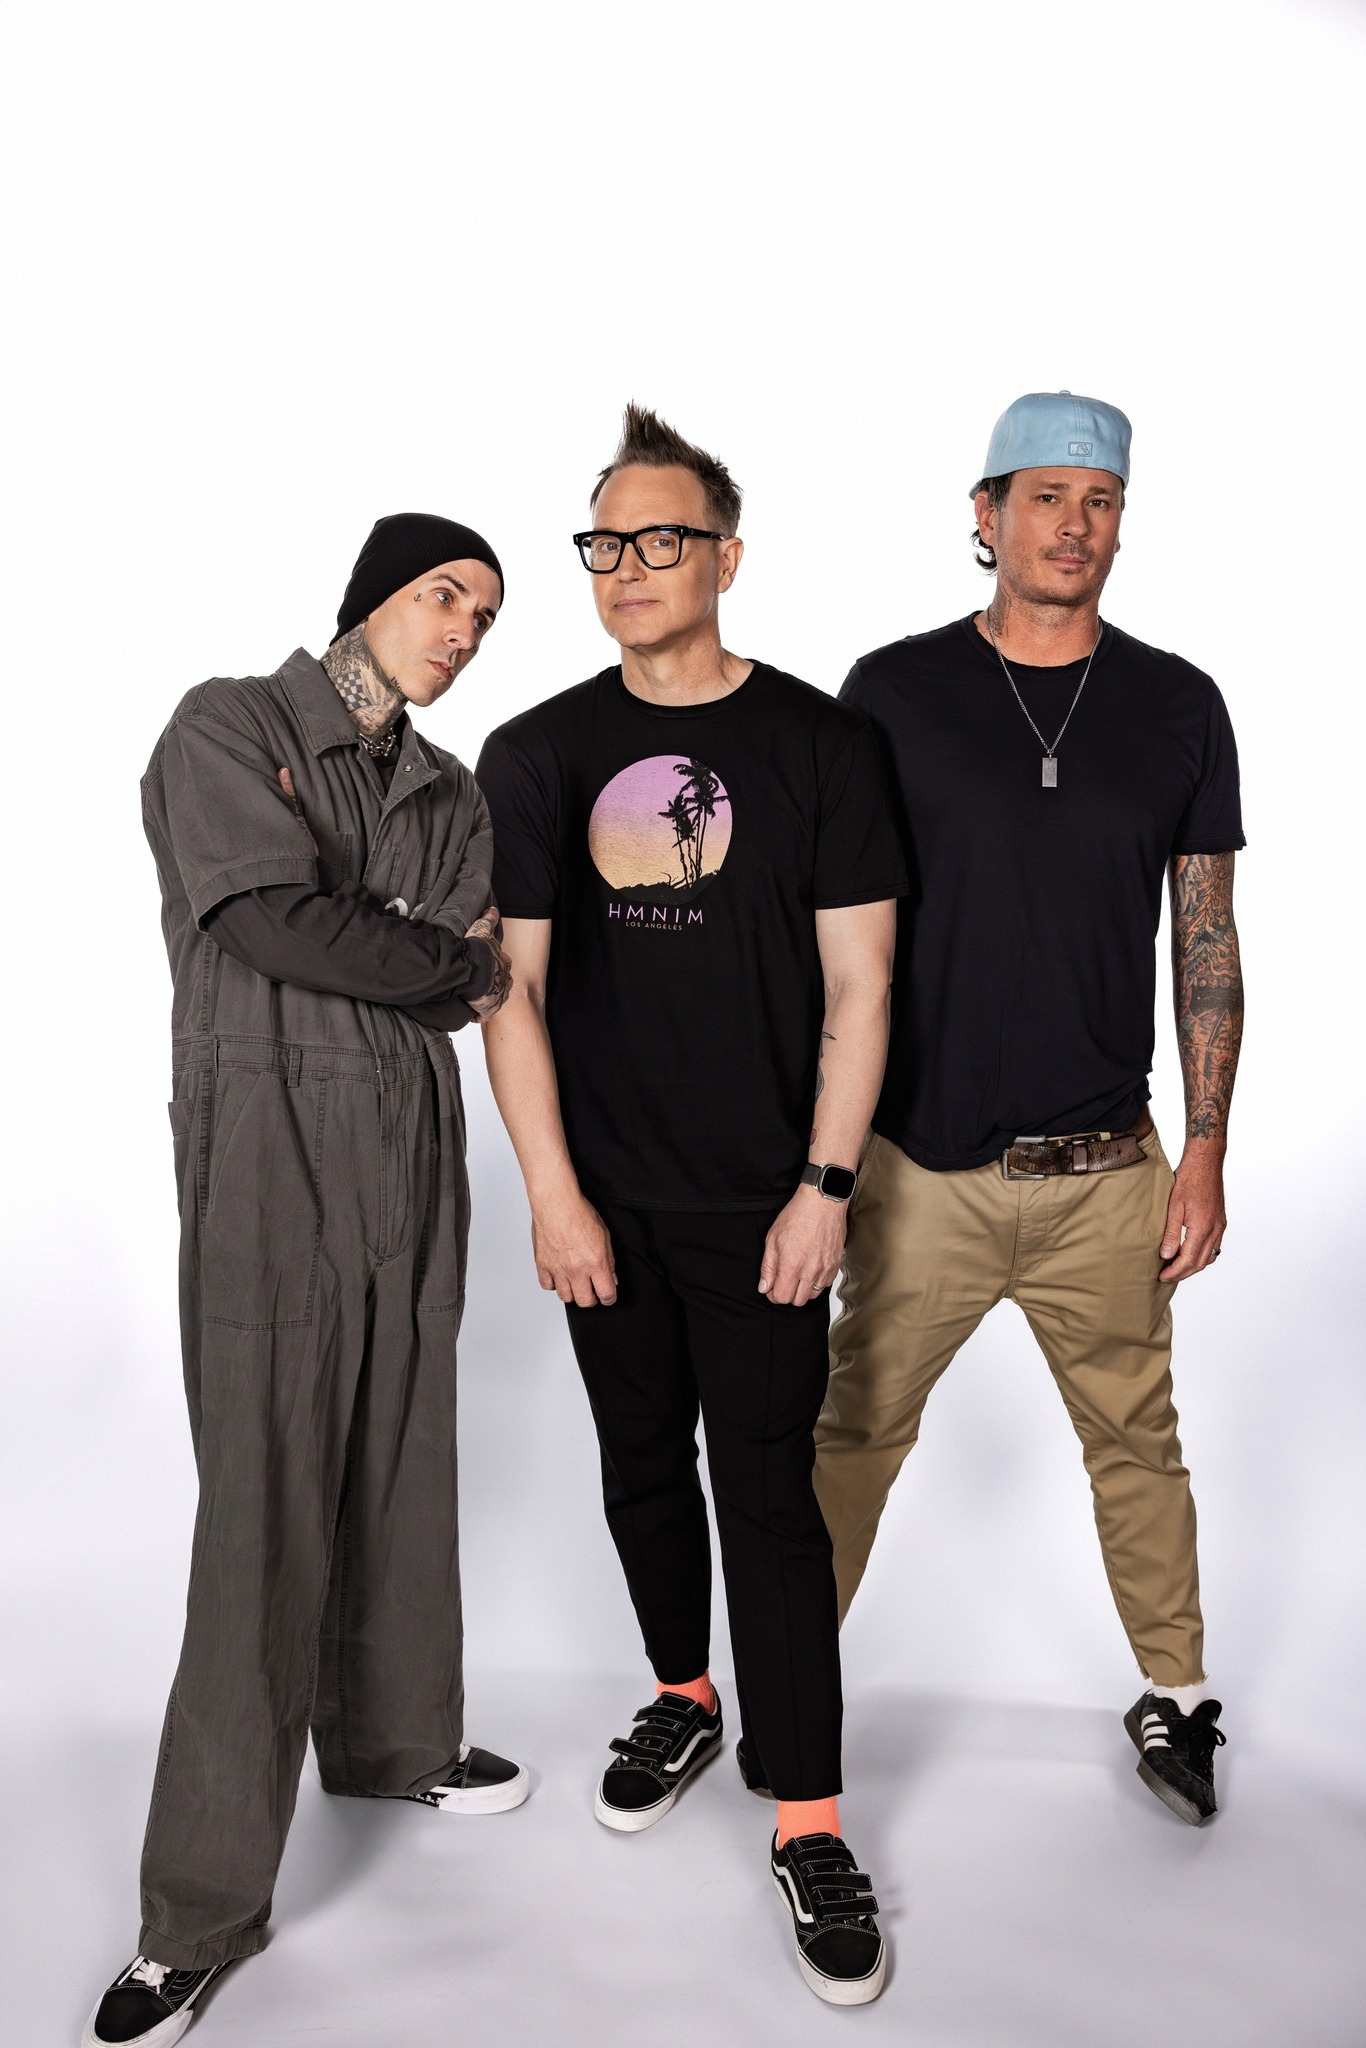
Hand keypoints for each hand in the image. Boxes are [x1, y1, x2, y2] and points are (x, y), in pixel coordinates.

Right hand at [467, 902, 512, 1020]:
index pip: (502, 963)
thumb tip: (492, 909)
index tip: (484, 965)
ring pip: (493, 998)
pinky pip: (483, 1014)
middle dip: (491, 982)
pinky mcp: (488, 1009)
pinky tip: (468, 1011)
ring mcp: (497, 996)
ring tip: (472, 997)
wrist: (472, 972)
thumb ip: (489, 920)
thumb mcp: (483, 930)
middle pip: (499, 981)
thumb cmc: (477, 952)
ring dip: (484, 998)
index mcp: (503, 963)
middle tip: (478, 982)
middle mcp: (503, 981)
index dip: (493, 963)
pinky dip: (476, 1013)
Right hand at [531, 1187, 617, 1306]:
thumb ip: (609, 1260)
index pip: (606, 1294)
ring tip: (575, 1283)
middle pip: (585, 1301)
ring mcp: (558, 1269)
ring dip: (572, 1292)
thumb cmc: (579, 1213)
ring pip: (565, 1297)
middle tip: (592, 1291)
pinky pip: (547, 1285)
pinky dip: (553, 1283)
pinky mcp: (543, 1264)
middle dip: (591, 1299)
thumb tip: (611, 1277)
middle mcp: (577, 1270)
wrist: (556, 1203)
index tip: (608, 1296)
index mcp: (596, 1263)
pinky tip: (558, 1275)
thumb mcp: (604, 1235)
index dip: (609, 1298)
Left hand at [758, 1184, 846, 1305]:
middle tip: (783, 1281)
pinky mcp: (836, 1265)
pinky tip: (810, 1269)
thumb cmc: (797, 1215)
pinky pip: (825, 1285)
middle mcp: (809, 1272)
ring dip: (802, 1290)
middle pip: (797, 1301)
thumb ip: (768, 1267)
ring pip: (812, 1295)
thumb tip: (764, 1286)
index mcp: (791, 1266)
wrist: (822, 1203)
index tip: (771, 1288)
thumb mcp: (772, 1239)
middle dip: (787, 1294)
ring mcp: (825, 1269)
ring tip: (798, 1275)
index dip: (773, 1295)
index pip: (781, 1297)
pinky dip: (816, 1282)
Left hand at [1159, 1141, 1226, 1282]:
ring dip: (1193, 1266)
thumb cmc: (1188, 1180)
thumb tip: (1167, 1256)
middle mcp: (1215, 1230)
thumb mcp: (1174, 1206)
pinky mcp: (1221, 1222)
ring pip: (1209, 1257)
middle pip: (1200, 1263)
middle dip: (1183, 1273)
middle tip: (1166, 1277)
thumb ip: (1172, 1233)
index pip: (1188, 1260)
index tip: (1162, 1277)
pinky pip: (1214, 1247)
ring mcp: (1220, 1226)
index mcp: (1202, 1228)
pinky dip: (1202, 1256)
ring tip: (1176, 1269)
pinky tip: (1191, 1254)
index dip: (1175, 1272)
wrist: (1206, 1162)